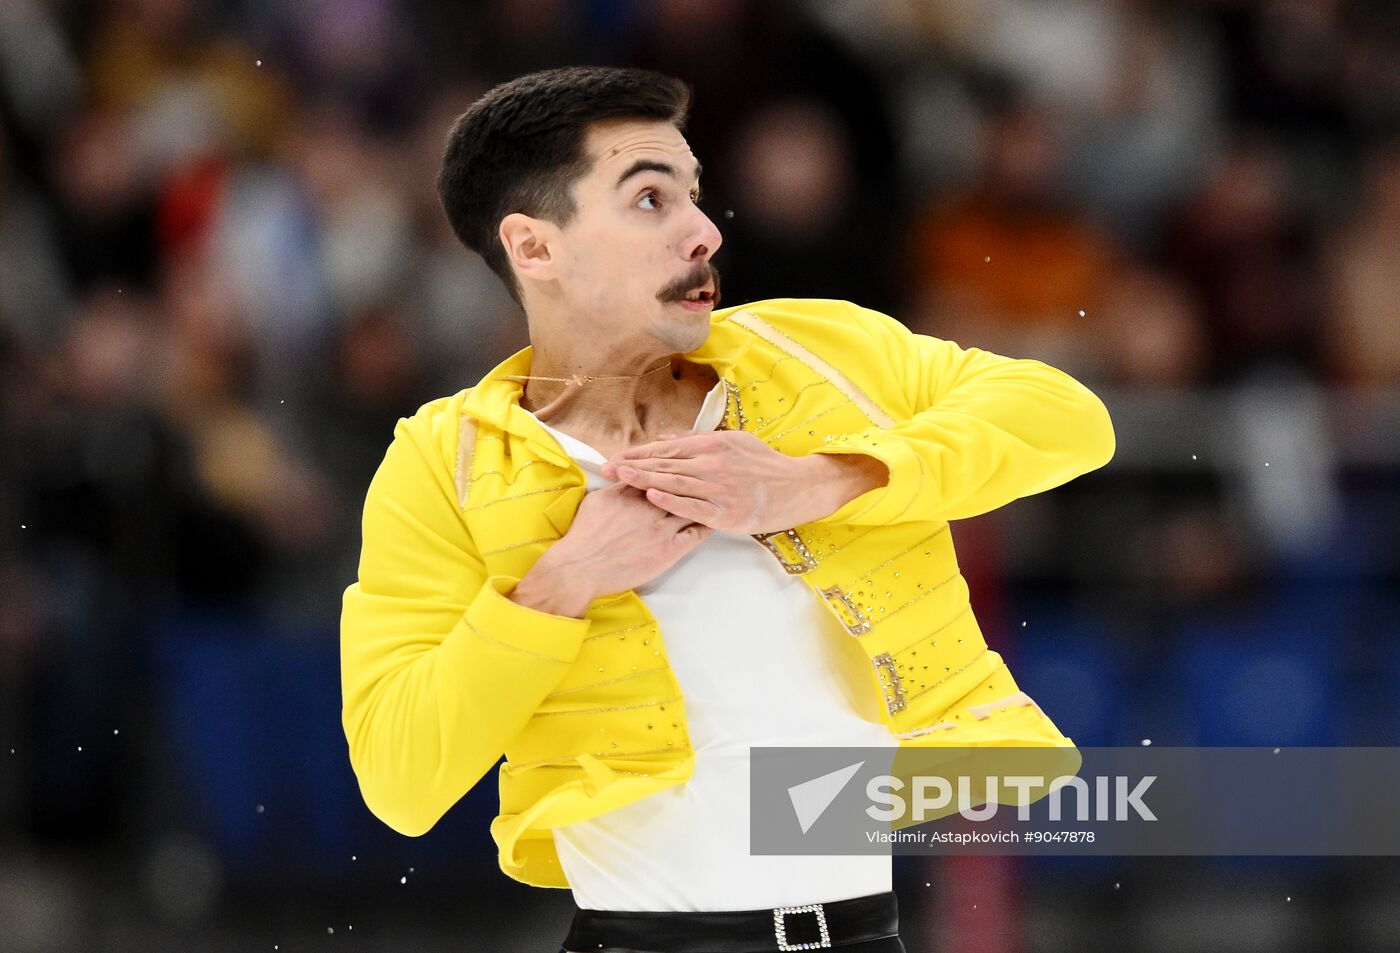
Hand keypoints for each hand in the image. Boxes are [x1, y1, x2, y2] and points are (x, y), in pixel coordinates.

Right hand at [513, 481, 712, 615]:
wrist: (581, 567)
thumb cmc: (584, 535)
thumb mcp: (596, 501)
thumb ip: (616, 486)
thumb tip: (625, 475)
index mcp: (633, 490)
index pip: (660, 472)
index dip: (674, 467)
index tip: (687, 461)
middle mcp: (651, 505)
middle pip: (681, 486)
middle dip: (697, 477)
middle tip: (714, 471)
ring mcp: (662, 527)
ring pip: (693, 507)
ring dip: (707, 500)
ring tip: (721, 494)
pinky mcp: (669, 550)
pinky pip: (696, 534)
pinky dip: (707, 524)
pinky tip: (716, 519)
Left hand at [601, 430, 887, 533]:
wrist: (796, 488)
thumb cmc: (764, 465)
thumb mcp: (735, 441)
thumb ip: (699, 439)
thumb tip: (667, 436)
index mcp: (712, 444)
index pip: (666, 448)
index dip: (639, 453)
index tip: (617, 457)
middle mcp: (712, 463)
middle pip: (664, 464)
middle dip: (633, 467)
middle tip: (607, 469)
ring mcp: (718, 487)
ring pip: (673, 483)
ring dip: (644, 481)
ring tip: (621, 480)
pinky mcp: (725, 511)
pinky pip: (692, 506)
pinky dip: (670, 501)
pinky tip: (652, 497)